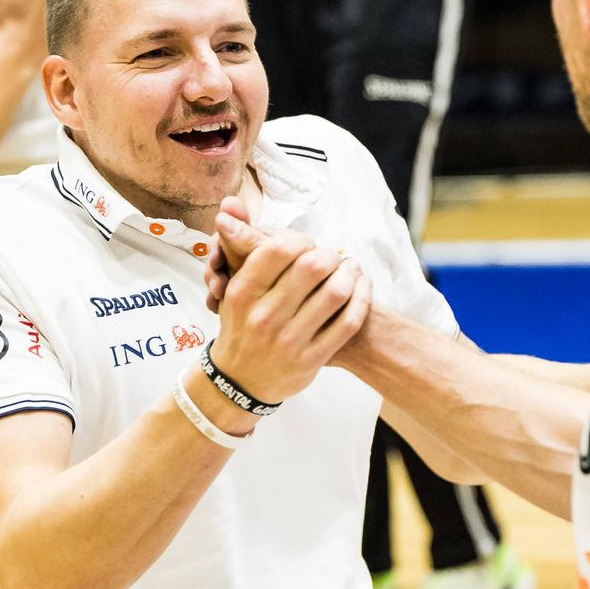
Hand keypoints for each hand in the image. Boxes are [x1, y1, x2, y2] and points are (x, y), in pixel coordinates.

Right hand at [206, 204, 369, 404]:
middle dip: (330, 254)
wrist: (238, 381)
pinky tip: (361, 289)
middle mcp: (264, 317)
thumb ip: (238, 248)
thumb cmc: (240, 325)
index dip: (302, 240)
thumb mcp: (231, 289)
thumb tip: (227, 208)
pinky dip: (362, 299)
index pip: (280, 249)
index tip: (307, 245)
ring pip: (336, 293)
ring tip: (352, 268)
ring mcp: (289, 341)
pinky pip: (348, 322)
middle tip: (333, 256)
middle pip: (313, 266)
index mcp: (242, 293)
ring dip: (352, 274)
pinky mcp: (311, 359)